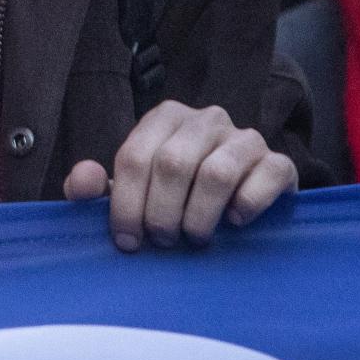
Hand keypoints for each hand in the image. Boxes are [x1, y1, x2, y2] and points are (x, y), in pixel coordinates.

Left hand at [63, 101, 296, 250]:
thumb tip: (82, 180)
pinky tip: (235, 223)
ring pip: (216, 173)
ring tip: (195, 237)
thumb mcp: (133, 194)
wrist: (241, 204)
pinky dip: (247, 206)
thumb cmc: (176, 199)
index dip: (126, 205)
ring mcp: (245, 137)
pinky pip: (266, 177)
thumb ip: (97, 189)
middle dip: (161, 214)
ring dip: (199, 217)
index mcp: (165, 117)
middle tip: (164, 242)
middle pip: (173, 164)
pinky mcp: (278, 162)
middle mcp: (206, 119)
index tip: (128, 241)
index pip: (135, 157)